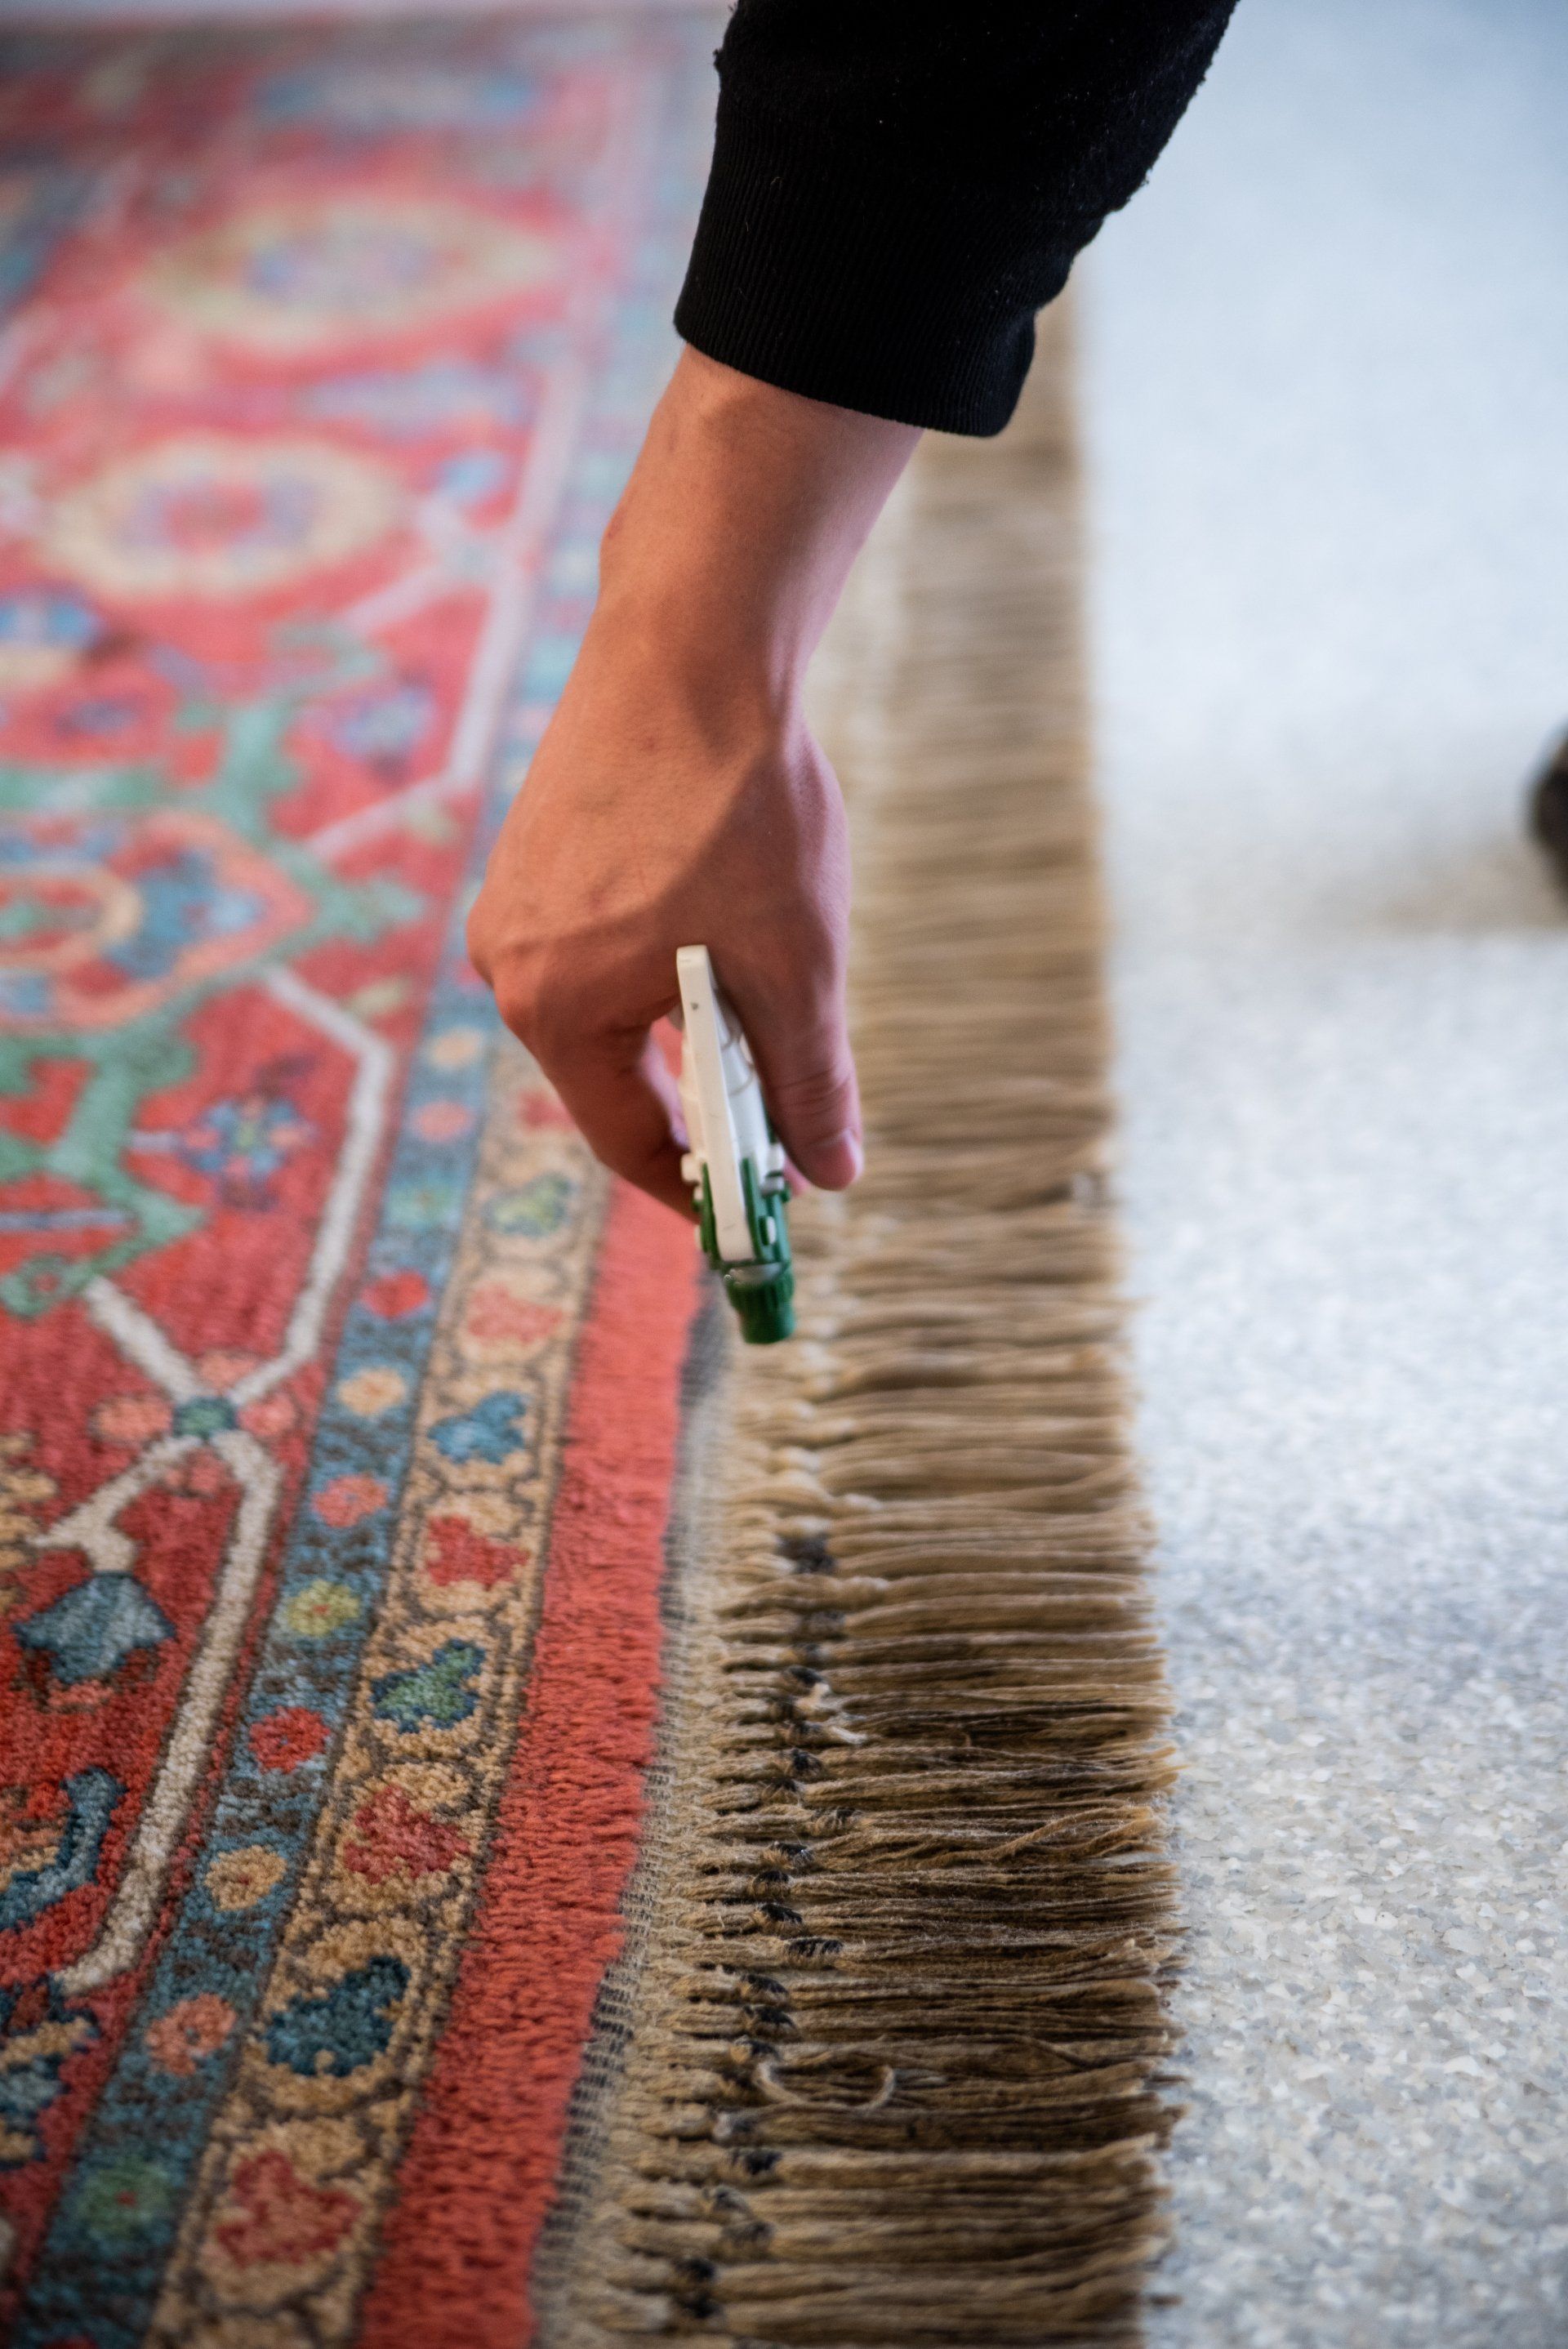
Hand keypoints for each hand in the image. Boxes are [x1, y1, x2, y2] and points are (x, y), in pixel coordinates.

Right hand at [467, 349, 917, 1214]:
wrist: (691, 643)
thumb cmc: (741, 806)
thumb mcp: (797, 964)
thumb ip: (812, 1081)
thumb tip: (830, 1172)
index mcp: (556, 1009)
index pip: (628, 1142)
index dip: (703, 1187)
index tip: (760, 1209)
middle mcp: (509, 965)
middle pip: (615, 1077)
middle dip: (705, 1095)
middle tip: (788, 1104)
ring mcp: (512, 906)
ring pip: (612, 1009)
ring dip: (691, 1020)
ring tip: (769, 979)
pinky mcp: (531, 856)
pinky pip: (599, 947)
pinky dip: (664, 960)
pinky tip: (724, 917)